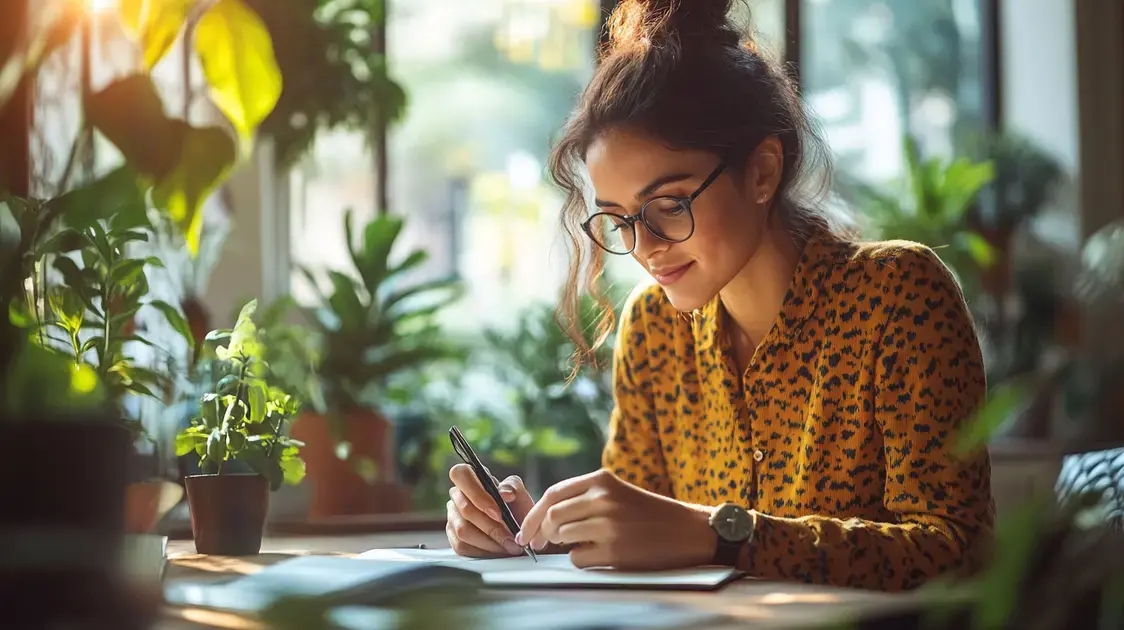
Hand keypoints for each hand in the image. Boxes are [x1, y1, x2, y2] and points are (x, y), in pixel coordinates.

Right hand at [446, 463, 533, 557]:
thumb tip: (504, 493)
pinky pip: (461, 546)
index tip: (498, 513)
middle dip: (492, 527)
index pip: (461, 475)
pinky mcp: (453, 536)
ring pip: (463, 530)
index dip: (478, 495)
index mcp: (470, 477)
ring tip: (508, 547)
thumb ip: (513, 487)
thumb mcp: (520, 493)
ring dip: (489, 542)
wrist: (519, 530)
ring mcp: (452, 516)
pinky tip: (497, 552)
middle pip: (466, 509)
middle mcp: (457, 495)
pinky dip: (482, 552)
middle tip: (511, 538)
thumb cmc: (516, 509)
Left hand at [515, 469, 716, 570]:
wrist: (689, 531)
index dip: (533, 515)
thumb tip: (545, 517)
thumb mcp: (618, 493)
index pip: (553, 494)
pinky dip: (580, 560)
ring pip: (562, 537)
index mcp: (602, 480)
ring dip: (564, 546)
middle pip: (553, 516)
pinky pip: (577, 558)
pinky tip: (597, 556)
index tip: (526, 531)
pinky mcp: (615, 550)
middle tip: (541, 544)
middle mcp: (603, 498)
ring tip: (582, 545)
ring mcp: (608, 524)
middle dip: (542, 533)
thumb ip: (586, 497)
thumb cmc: (650, 514)